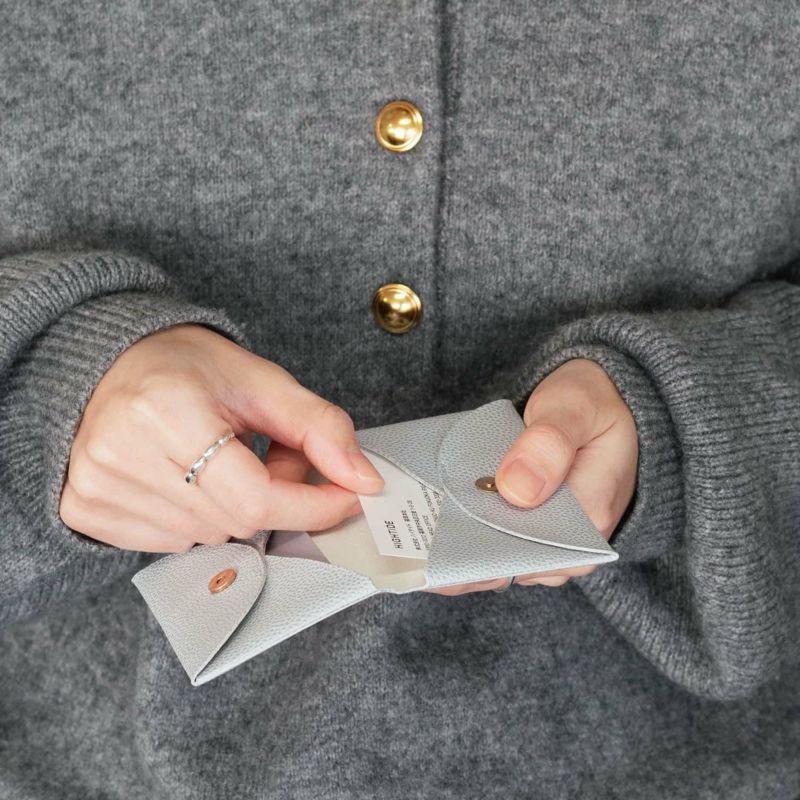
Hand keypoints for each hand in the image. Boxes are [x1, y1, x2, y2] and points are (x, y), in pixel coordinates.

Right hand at [59, 323, 383, 550]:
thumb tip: (365, 481)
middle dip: (276, 498)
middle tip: (270, 453)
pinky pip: (173, 544)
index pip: (256, 499)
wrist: (112, 362)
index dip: (312, 505)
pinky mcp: (85, 509)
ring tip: (222, 460)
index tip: (347, 496)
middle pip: (237, 523)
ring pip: (209, 538)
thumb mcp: (262, 381)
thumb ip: (320, 428)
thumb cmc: (188, 367)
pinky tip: (189, 478)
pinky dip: (200, 519)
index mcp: (165, 412)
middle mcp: (120, 455)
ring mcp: (97, 488)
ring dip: (237, 510)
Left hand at [423, 358, 637, 595]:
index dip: (481, 557)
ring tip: (414, 532)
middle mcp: (570, 543)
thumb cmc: (591, 402)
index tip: (439, 544)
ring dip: (459, 545)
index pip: (529, 556)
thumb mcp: (575, 409)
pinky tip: (431, 521)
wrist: (597, 398)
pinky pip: (496, 538)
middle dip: (461, 555)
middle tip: (414, 539)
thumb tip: (515, 491)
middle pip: (508, 563)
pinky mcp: (532, 527)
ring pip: (498, 555)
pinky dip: (466, 530)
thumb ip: (550, 445)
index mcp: (589, 522)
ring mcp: (550, 538)